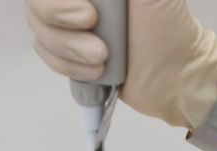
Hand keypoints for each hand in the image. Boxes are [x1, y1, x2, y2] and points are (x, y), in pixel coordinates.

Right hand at [25, 0, 216, 129]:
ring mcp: (71, 22)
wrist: (177, 78)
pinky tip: (96, 71)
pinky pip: (46, 53)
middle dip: (63, 23)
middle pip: (38, 3)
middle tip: (99, 43)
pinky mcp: (70, 51)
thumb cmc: (172, 31)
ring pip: (40, 28)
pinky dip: (68, 66)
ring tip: (103, 59)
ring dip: (70, 50)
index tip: (89, 12)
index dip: (58, 2)